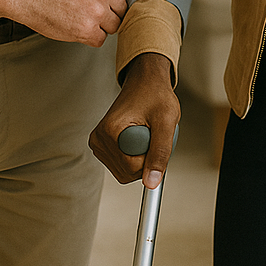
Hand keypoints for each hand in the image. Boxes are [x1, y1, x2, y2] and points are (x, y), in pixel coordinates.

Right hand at [14, 0, 129, 45]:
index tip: (110, 1)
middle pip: (123, 10)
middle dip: (111, 12)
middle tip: (94, 11)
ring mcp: (96, 12)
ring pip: (114, 26)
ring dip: (101, 26)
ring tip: (83, 19)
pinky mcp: (85, 30)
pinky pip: (100, 39)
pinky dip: (90, 37)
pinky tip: (78, 28)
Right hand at [90, 53, 179, 188]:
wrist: (146, 81)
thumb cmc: (156, 95)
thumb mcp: (166, 121)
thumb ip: (160, 152)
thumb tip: (151, 183)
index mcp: (110, 131)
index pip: (133, 168)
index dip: (151, 155)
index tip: (155, 133)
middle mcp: (99, 139)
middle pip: (128, 172)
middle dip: (146, 157)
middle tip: (152, 132)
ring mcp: (99, 143)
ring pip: (126, 172)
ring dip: (142, 157)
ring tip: (145, 132)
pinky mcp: (103, 146)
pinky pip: (123, 166)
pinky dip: (135, 156)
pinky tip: (138, 137)